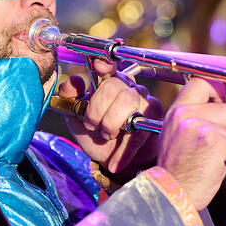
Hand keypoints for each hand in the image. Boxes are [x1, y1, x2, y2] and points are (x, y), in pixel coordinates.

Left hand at [59, 58, 161, 178]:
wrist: (113, 162)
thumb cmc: (96, 136)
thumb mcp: (76, 117)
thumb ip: (70, 97)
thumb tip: (73, 81)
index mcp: (108, 81)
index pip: (108, 64)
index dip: (105, 63)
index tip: (99, 67)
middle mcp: (128, 86)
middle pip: (113, 86)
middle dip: (97, 110)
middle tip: (92, 126)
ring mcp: (144, 100)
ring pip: (126, 101)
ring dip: (110, 124)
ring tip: (106, 137)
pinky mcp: (155, 118)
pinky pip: (139, 128)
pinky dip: (124, 148)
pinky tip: (115, 161)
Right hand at [157, 78, 225, 209]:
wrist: (170, 197)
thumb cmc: (179, 174)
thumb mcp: (179, 139)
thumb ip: (196, 122)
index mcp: (176, 112)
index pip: (199, 83)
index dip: (217, 90)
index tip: (222, 102)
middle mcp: (184, 114)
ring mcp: (197, 125)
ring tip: (223, 163)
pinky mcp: (212, 140)